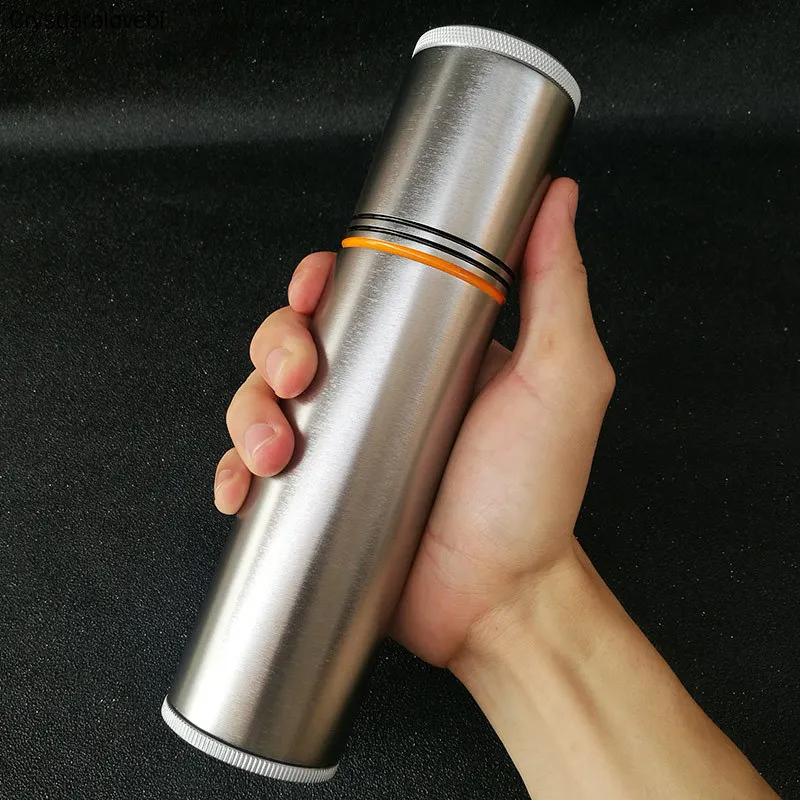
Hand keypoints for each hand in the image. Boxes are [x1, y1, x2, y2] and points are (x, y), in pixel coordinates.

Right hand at [213, 178, 614, 667]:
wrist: (501, 598)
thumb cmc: (535, 493)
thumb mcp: (560, 376)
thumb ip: (555, 285)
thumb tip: (554, 198)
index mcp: (425, 352)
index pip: (358, 294)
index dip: (324, 282)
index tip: (318, 286)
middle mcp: (376, 392)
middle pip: (294, 339)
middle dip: (276, 344)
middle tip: (297, 376)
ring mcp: (341, 446)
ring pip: (261, 400)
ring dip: (251, 413)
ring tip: (280, 451)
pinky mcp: (314, 498)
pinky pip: (253, 472)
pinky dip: (235, 472)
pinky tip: (244, 486)